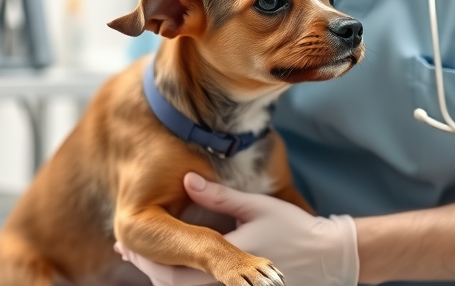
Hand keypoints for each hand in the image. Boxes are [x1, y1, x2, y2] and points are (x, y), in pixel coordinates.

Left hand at [115, 172, 357, 285]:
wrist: (328, 260)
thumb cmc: (294, 230)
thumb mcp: (255, 207)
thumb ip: (218, 196)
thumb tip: (185, 179)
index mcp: (222, 265)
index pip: (169, 271)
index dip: (144, 259)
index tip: (126, 244)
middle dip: (149, 269)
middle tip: (127, 250)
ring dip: (164, 277)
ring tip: (144, 259)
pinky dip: (183, 282)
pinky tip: (174, 271)